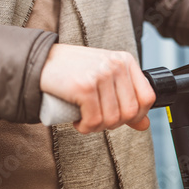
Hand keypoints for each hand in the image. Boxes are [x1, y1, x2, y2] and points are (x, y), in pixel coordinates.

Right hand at [40, 44, 155, 133]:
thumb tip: (145, 124)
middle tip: (97, 118)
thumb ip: (126, 99)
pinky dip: (85, 128)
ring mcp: (101, 74)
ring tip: (85, 118)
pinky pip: (94, 121)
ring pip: (112, 119)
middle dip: (114, 123)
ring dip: (97, 127)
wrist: (40, 61)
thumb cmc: (72, 70)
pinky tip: (78, 120)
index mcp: (125, 60)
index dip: (137, 114)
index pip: (148, 97)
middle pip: (130, 112)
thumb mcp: (105, 79)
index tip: (121, 118)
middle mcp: (116, 65)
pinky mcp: (84, 87)